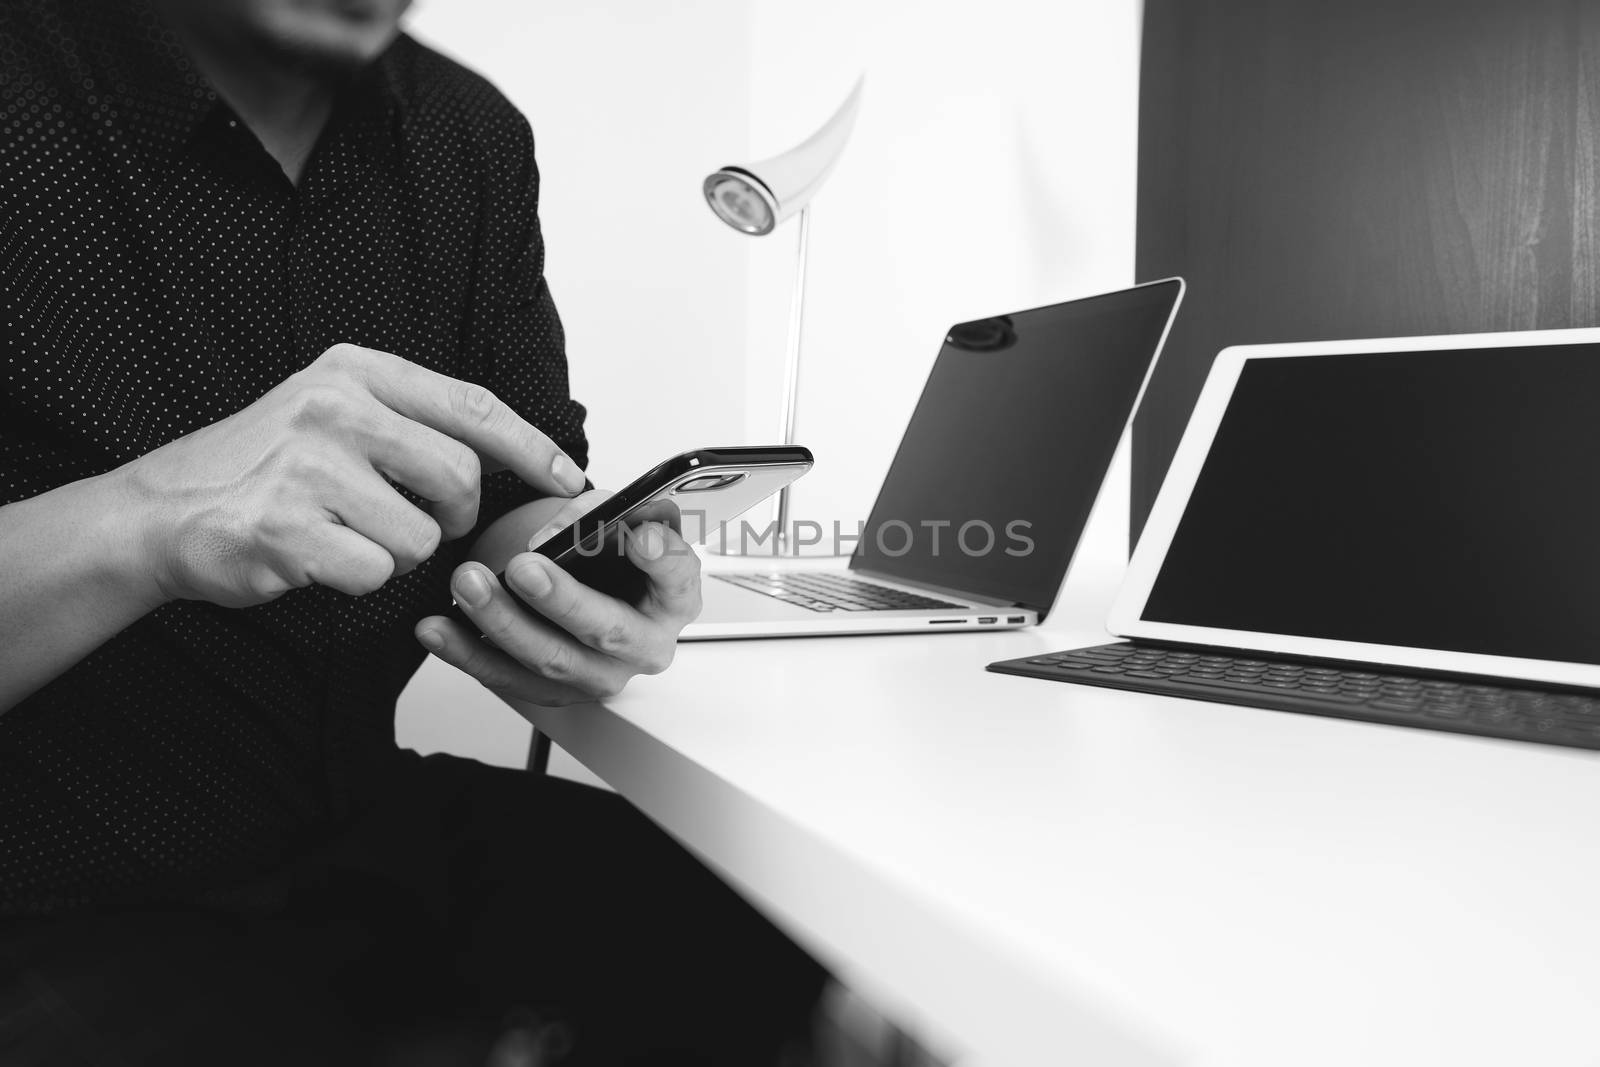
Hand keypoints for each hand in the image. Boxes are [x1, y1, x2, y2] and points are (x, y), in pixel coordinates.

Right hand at [122, 343, 586, 607]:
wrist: (163, 510)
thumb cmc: (261, 467)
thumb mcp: (333, 411)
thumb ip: (410, 422)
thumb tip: (512, 457)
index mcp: (356, 372)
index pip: (473, 405)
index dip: (531, 446)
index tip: (566, 479)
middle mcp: (334, 407)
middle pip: (460, 475)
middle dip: (453, 514)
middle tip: (416, 520)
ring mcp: (309, 465)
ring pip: (421, 535)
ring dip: (396, 553)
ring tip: (346, 534)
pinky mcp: (287, 526)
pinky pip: (374, 571)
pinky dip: (357, 579)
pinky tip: (318, 557)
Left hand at [414, 492, 703, 704]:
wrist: (593, 588)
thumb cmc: (613, 557)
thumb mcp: (619, 520)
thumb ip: (601, 513)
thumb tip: (559, 529)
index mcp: (673, 596)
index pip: (678, 576)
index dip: (661, 558)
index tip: (639, 537)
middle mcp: (644, 644)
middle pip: (606, 629)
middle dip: (561, 598)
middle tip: (525, 567)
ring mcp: (601, 674)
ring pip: (552, 660)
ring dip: (504, 622)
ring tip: (469, 584)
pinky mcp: (557, 692)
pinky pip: (508, 679)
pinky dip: (468, 652)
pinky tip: (440, 629)